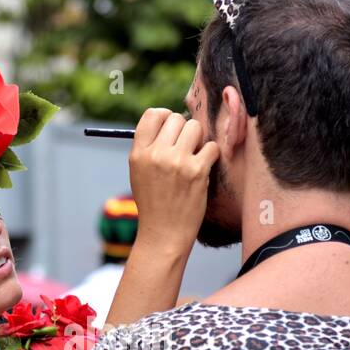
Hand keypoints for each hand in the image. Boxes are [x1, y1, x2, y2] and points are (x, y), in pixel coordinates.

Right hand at [128, 108, 219, 257]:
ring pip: (195, 127)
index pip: (152, 114)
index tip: (171, 130)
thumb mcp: (139, 174)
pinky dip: (211, 156)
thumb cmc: (154, 204)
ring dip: (198, 141)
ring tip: (193, 158)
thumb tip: (169, 121)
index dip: (165, 117)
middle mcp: (156, 155)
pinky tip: (203, 170)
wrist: (164, 235)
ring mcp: (177, 162)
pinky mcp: (197, 172)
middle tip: (185, 148)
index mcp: (138, 154)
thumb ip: (149, 148)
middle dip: (184, 130)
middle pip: (176, 118)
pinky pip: (211, 147)